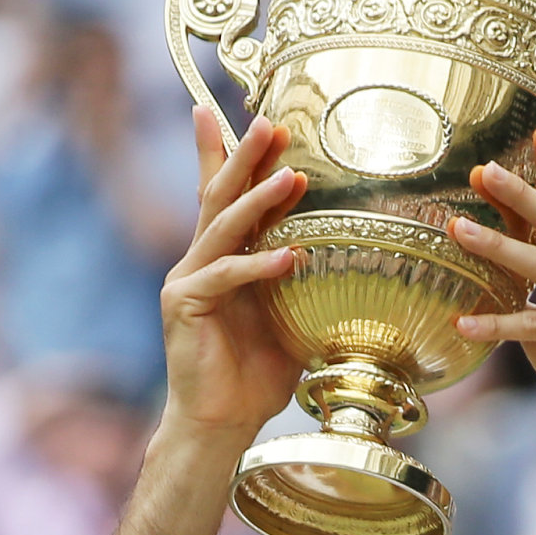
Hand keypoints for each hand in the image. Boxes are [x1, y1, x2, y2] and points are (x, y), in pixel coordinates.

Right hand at [158, 111, 308, 446]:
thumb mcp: (289, 316)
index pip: (222, 195)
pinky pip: (226, 276)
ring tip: (291, 176)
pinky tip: (290, 255)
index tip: (241, 110)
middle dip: (242, 154)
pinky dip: (259, 265)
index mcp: (221, 259)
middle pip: (219, 195)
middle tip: (268, 121)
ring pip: (222, 226)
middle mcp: (198, 261)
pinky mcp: (184, 306)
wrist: (220, 424)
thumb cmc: (256, 376)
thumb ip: (302, 281)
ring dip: (257, 198)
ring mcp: (187, 281)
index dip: (226, 151)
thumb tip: (351, 256)